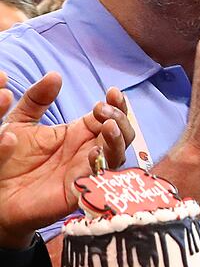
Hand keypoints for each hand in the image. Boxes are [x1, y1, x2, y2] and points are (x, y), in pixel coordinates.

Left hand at [0, 71, 133, 247]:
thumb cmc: (7, 160)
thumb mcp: (19, 121)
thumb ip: (36, 99)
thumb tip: (55, 75)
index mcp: (77, 134)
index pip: (109, 117)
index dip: (116, 105)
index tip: (111, 92)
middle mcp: (87, 152)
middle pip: (121, 134)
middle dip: (120, 118)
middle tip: (102, 109)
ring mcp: (86, 171)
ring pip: (118, 155)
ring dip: (118, 140)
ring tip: (108, 126)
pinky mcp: (79, 191)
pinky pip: (100, 179)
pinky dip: (103, 165)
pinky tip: (95, 151)